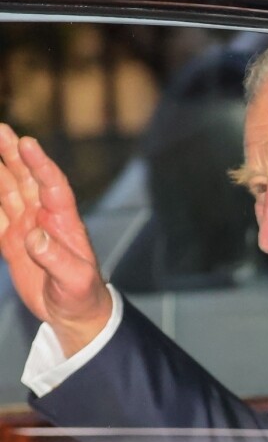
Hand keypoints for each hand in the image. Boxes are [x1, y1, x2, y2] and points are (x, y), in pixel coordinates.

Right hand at [0, 124, 111, 356]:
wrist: (75, 312)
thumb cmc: (84, 295)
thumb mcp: (76, 281)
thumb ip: (57, 259)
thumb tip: (34, 237)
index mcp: (65, 223)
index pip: (53, 187)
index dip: (41, 165)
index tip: (29, 144)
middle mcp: (45, 219)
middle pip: (29, 180)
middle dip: (15, 155)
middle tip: (2, 129)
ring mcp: (28, 228)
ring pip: (10, 191)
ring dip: (0, 168)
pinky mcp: (13, 242)